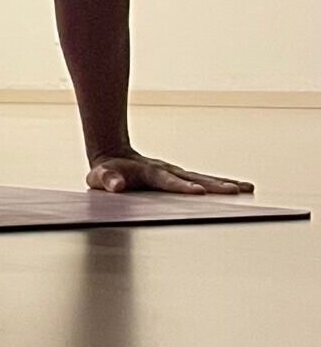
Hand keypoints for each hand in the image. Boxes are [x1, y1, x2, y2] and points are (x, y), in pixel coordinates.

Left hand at [86, 150, 253, 195]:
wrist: (114, 154)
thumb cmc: (106, 170)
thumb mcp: (99, 176)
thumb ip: (107, 180)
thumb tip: (115, 185)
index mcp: (149, 172)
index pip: (168, 182)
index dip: (182, 187)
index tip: (199, 192)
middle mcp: (167, 171)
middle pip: (194, 178)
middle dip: (214, 186)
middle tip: (235, 191)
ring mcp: (176, 173)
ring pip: (204, 178)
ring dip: (224, 184)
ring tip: (247, 188)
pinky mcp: (181, 177)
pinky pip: (204, 181)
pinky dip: (222, 184)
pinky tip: (242, 188)